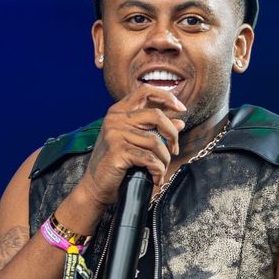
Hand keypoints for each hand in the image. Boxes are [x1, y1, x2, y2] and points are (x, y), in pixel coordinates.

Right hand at [78, 87, 186, 206]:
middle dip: (172, 134)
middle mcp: (115, 118)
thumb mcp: (136, 142)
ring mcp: (115, 133)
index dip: (167, 97)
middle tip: (174, 150)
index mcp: (119, 111)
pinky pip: (149, 158)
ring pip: (156, 141)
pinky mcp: (117, 150)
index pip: (145, 91)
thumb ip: (156, 130)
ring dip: (164, 159)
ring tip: (161, 170)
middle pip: (157, 116)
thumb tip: (180, 122)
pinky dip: (157, 170)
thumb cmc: (117, 164)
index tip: (181, 108)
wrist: (96, 187)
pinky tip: (155, 177)